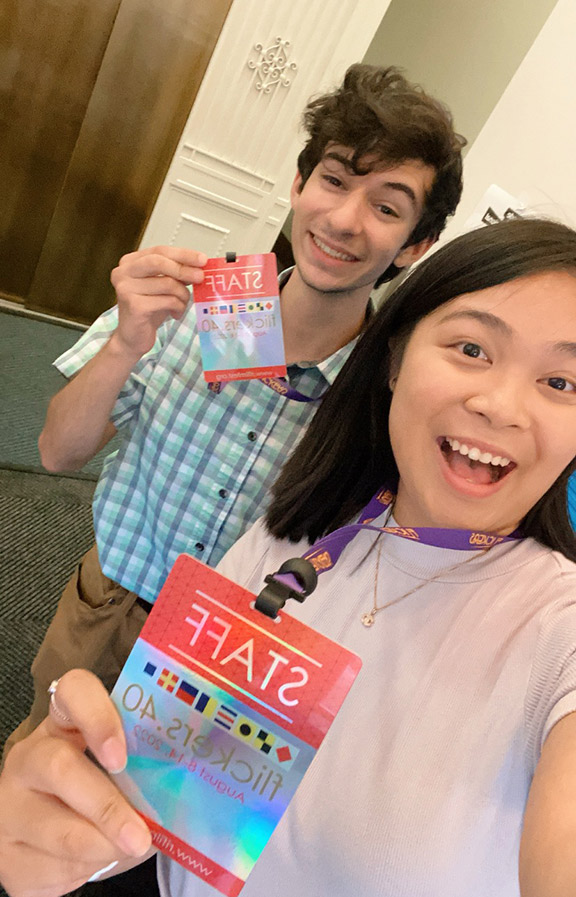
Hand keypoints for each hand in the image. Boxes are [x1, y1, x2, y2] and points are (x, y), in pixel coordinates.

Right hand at [0, 670, 152, 896]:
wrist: (53, 840)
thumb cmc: (103, 792)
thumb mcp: (122, 771)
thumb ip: (145, 767)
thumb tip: (189, 783)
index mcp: (64, 722)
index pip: (72, 692)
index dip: (97, 716)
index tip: (121, 755)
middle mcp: (30, 756)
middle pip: (59, 767)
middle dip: (106, 807)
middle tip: (142, 835)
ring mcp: (10, 804)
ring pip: (55, 829)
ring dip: (101, 847)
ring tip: (129, 849)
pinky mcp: (3, 852)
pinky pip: (47, 867)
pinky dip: (83, 871)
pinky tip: (96, 861)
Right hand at [109, 245, 207, 358]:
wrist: (133, 337)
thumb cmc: (148, 310)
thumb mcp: (163, 287)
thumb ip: (176, 274)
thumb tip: (199, 265)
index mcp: (130, 262)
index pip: (160, 250)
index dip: (183, 254)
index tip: (202, 259)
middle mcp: (123, 273)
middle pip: (159, 262)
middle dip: (184, 269)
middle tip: (201, 277)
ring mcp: (126, 289)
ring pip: (167, 283)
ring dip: (183, 295)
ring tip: (183, 303)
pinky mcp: (134, 306)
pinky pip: (167, 301)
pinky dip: (178, 307)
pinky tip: (176, 314)